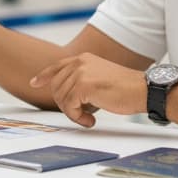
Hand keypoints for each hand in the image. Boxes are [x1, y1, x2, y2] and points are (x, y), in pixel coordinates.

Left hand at [29, 54, 147, 127]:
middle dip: (65, 105)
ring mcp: (80, 73)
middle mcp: (79, 62)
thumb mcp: (99, 77)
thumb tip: (67, 94)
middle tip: (80, 114)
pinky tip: (91, 119)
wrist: (143, 90)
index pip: (57, 66)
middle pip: (56, 87)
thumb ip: (82, 80)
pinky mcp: (83, 86)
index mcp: (83, 58)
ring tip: (89, 117)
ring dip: (73, 113)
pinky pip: (70, 107)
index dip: (44, 76)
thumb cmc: (126, 88)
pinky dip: (78, 117)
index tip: (35, 83)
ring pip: (62, 99)